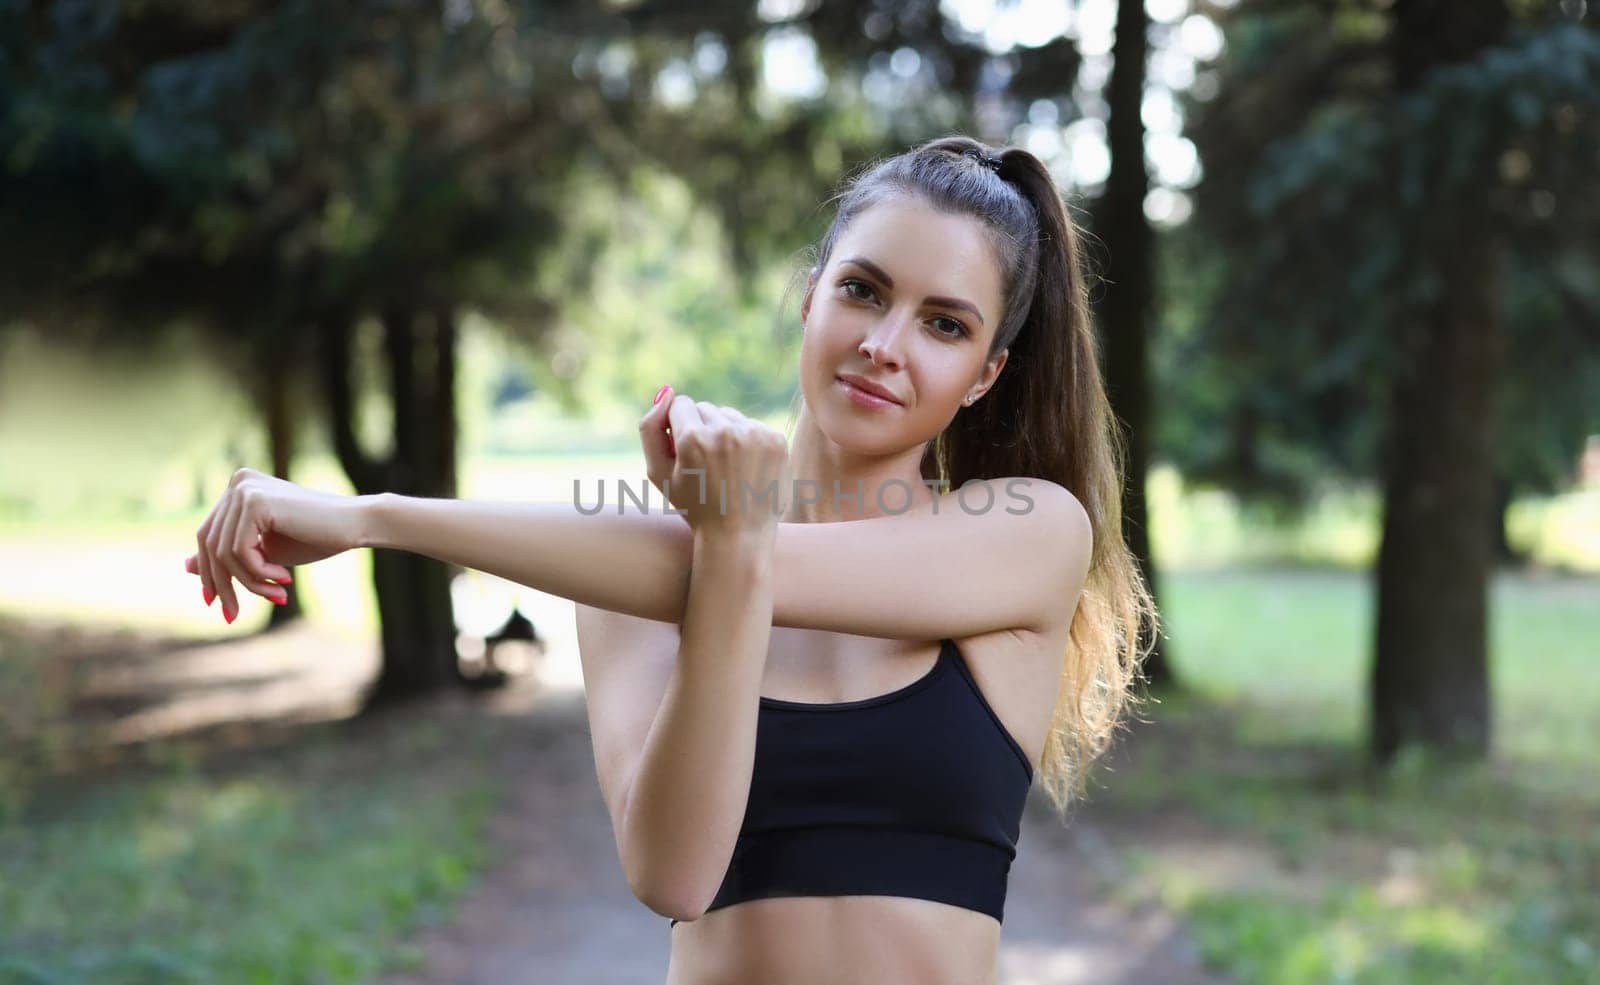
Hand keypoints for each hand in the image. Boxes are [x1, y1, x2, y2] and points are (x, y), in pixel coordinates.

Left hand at [183, 468, 367, 622]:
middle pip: (209, 544)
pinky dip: (257, 573)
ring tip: (276, 595)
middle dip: (221, 584)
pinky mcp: (255, 502)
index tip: (218, 604)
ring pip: (223, 551)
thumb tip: (185, 566)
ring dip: (248, 582)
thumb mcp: (265, 552)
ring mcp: (245, 489)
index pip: (208, 536)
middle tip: (232, 615)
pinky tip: (284, 579)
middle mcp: (238, 482)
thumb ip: (229, 555)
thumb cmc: (317, 538)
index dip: (209, 573)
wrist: (355, 525)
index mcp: (239, 488)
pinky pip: (239, 550)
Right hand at [639, 387, 788, 534]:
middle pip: (706, 409)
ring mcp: (755, 434)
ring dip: (725, 434)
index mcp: (693, 439)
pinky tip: (746, 469)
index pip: (680, 404)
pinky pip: (753, 426)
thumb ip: (650, 428)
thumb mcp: (658, 473)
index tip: (685, 451)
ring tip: (727, 469)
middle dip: (702, 430)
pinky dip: (748, 442)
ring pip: (730, 415)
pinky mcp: (776, 439)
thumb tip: (666, 392)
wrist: (739, 536)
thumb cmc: (694, 507)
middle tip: (706, 466)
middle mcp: (725, 431)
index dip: (679, 428)